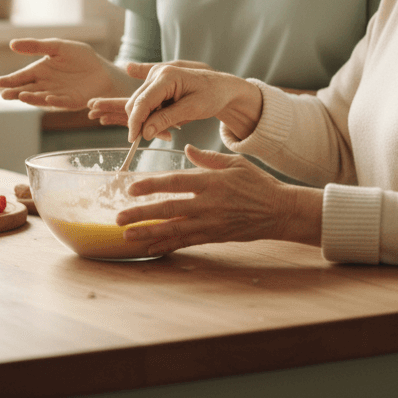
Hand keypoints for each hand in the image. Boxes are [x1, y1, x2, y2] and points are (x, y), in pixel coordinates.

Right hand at [0, 38, 124, 109]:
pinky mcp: (70, 102)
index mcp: (41, 71)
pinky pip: (60, 102)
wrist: (102, 70)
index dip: (10, 80)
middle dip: (15, 92)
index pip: (22, 76)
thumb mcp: (58, 47)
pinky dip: (53, 100)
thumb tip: (12, 44)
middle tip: (3, 94)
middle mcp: (45, 85)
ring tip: (21, 95)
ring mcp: (57, 95)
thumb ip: (36, 46)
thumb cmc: (80, 57)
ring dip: (31, 98)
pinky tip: (46, 97)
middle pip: (27, 89)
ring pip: (40, 98)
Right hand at [90, 63, 261, 142]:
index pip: (142, 102)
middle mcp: (157, 72)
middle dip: (142, 123)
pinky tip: (167, 122)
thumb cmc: (211, 95)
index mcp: (166, 76)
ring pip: (139, 104)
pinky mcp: (156, 83)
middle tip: (162, 137)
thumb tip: (145, 132)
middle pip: (136, 103)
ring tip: (170, 131)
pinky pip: (146, 102)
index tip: (134, 140)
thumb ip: (166, 119)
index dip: (135, 122)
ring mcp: (155, 76)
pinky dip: (152, 116)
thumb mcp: (191, 109)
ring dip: (148, 121)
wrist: (221, 87)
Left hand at [114, 146, 321, 253]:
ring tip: (126, 237)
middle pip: (168, 209)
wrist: (279, 211)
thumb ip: (208, 158)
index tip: (131, 188)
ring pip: (174, 230)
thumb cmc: (258, 182)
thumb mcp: (235, 163)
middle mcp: (208, 203)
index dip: (151, 185)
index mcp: (211, 181)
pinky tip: (150, 248)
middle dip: (141, 215)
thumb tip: (187, 149)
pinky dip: (167, 245)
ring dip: (148, 234)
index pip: (175, 182)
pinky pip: (186, 242)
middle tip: (118, 219)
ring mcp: (211, 223)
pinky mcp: (215, 236)